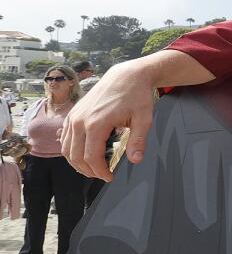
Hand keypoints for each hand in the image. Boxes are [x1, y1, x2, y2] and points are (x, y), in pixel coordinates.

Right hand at [61, 62, 154, 179]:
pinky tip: (84, 154)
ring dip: (77, 163)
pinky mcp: (73, 114)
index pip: (91, 157)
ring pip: (66, 149)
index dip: (100, 171)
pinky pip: (65, 138)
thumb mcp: (144, 119)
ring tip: (93, 168)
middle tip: (103, 176)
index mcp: (96, 124)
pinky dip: (71, 150)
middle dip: (88, 171)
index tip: (110, 177)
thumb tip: (135, 160)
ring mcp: (74, 116)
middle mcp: (80, 121)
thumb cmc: (136, 96)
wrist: (126, 76)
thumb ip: (138, 141)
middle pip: (75, 156)